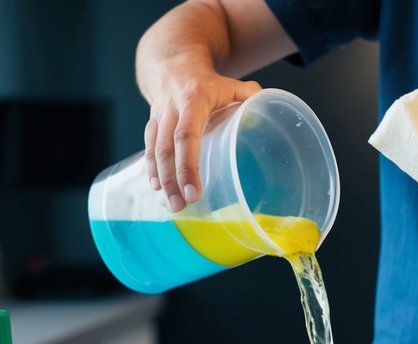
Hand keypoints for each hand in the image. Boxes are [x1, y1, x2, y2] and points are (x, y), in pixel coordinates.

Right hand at [143, 72, 260, 211]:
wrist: (172, 63)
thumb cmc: (206, 80)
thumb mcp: (230, 83)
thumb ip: (251, 97)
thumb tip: (268, 114)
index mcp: (193, 100)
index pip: (187, 136)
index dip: (188, 165)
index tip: (195, 191)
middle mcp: (172, 109)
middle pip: (167, 148)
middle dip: (173, 180)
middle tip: (181, 206)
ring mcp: (159, 116)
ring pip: (155, 150)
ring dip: (162, 179)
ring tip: (173, 205)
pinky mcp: (152, 123)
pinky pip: (149, 147)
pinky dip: (152, 168)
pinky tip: (157, 187)